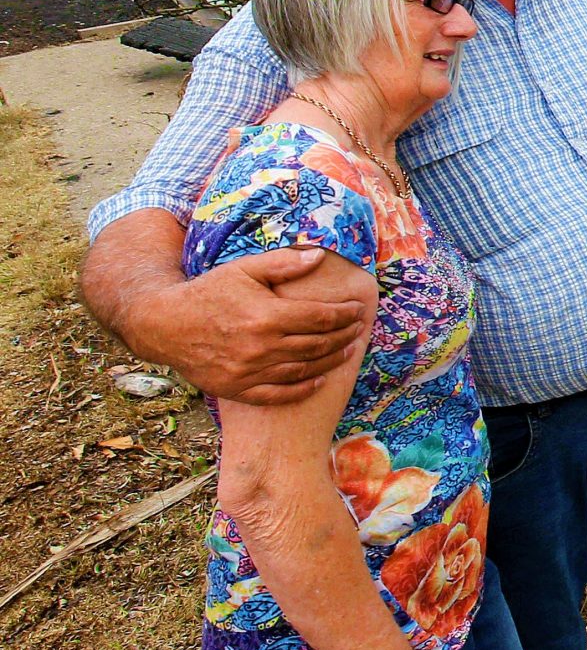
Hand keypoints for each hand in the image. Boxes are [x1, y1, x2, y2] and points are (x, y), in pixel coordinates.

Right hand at [135, 248, 370, 404]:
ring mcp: (249, 371)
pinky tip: (318, 380)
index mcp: (266, 315)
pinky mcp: (237, 389)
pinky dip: (302, 389)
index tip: (358, 310)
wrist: (164, 325)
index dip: (345, 314)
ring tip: (347, 351)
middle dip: (344, 336)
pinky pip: (278, 394)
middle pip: (318, 344)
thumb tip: (319, 256)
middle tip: (359, 330)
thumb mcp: (244, 269)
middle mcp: (260, 347)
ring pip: (303, 370)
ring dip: (331, 361)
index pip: (321, 317)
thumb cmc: (208, 293)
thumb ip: (283, 263)